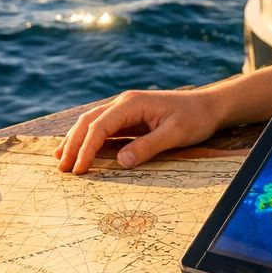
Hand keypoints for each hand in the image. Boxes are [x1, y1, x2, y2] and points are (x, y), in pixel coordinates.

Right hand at [54, 89, 225, 173]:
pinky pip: (103, 127)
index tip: (79, 170)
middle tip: (62, 168)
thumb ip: (148, 146)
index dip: (86, 148)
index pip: (100, 126)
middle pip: (89, 122)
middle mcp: (124, 103)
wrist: (209, 106)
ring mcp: (125, 109)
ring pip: (92, 122)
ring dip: (76, 140)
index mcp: (132, 103)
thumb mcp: (175, 134)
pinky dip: (89, 139)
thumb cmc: (195, 119)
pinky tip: (80, 151)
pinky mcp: (130, 117)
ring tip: (61, 160)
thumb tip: (121, 161)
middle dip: (73, 144)